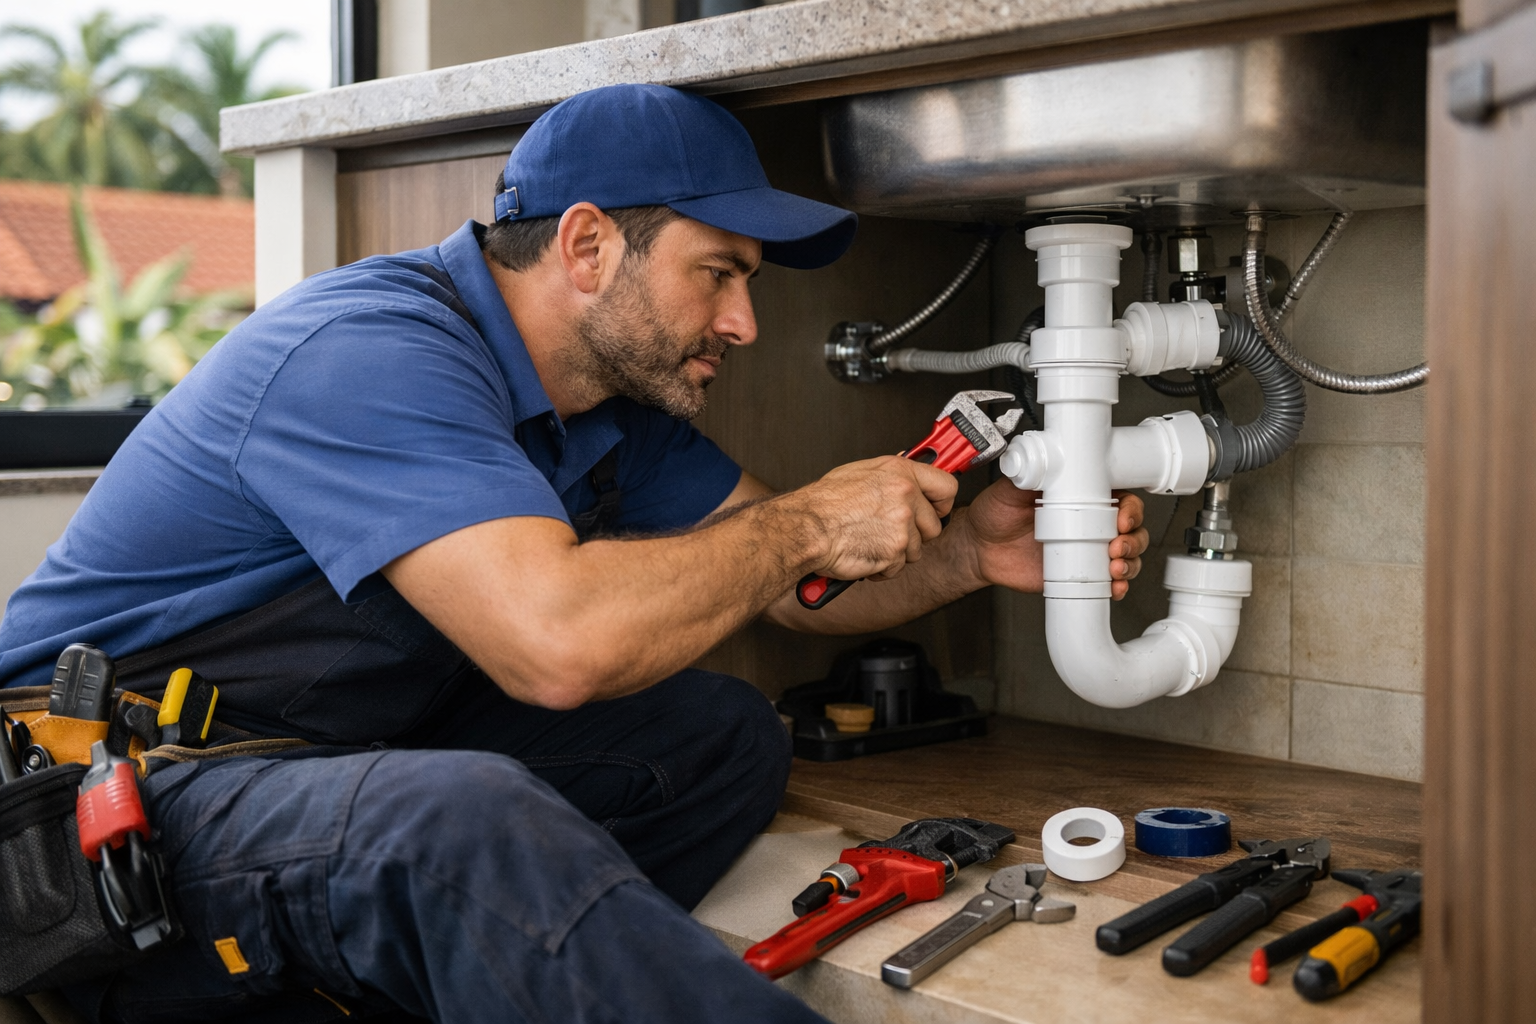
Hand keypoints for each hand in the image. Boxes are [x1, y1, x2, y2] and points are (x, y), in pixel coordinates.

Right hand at [791, 456, 957, 582]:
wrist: (807, 527)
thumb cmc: (825, 502)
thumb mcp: (862, 472)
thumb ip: (893, 477)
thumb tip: (909, 480)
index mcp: (900, 473)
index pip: (947, 487)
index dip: (942, 504)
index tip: (935, 510)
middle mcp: (905, 496)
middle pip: (934, 526)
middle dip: (915, 535)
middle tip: (889, 533)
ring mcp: (902, 525)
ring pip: (916, 550)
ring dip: (896, 553)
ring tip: (871, 541)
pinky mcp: (893, 552)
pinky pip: (898, 568)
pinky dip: (882, 567)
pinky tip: (864, 553)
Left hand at [960, 480, 1147, 598]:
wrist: (978, 549)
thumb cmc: (994, 514)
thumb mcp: (1009, 489)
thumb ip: (1029, 475)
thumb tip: (1046, 460)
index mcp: (1080, 496)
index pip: (1120, 496)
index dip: (1130, 507)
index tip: (1122, 516)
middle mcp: (1089, 522)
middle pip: (1132, 527)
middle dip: (1133, 538)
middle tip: (1117, 545)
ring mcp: (1086, 549)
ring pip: (1126, 554)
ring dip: (1130, 562)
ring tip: (1114, 567)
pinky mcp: (1078, 572)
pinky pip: (1107, 580)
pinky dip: (1118, 584)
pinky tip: (1114, 586)